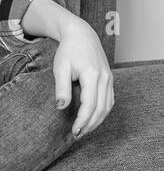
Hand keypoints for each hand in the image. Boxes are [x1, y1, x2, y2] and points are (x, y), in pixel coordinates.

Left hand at [52, 21, 114, 136]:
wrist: (81, 35)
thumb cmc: (68, 51)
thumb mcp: (60, 68)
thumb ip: (62, 88)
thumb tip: (60, 107)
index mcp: (92, 75)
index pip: (90, 105)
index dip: (83, 120)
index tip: (74, 131)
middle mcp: (105, 78)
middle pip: (101, 109)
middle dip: (90, 124)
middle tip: (77, 135)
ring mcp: (109, 79)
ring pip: (107, 106)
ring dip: (97, 120)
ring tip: (83, 130)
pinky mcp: (109, 80)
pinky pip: (109, 100)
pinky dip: (101, 112)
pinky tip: (91, 118)